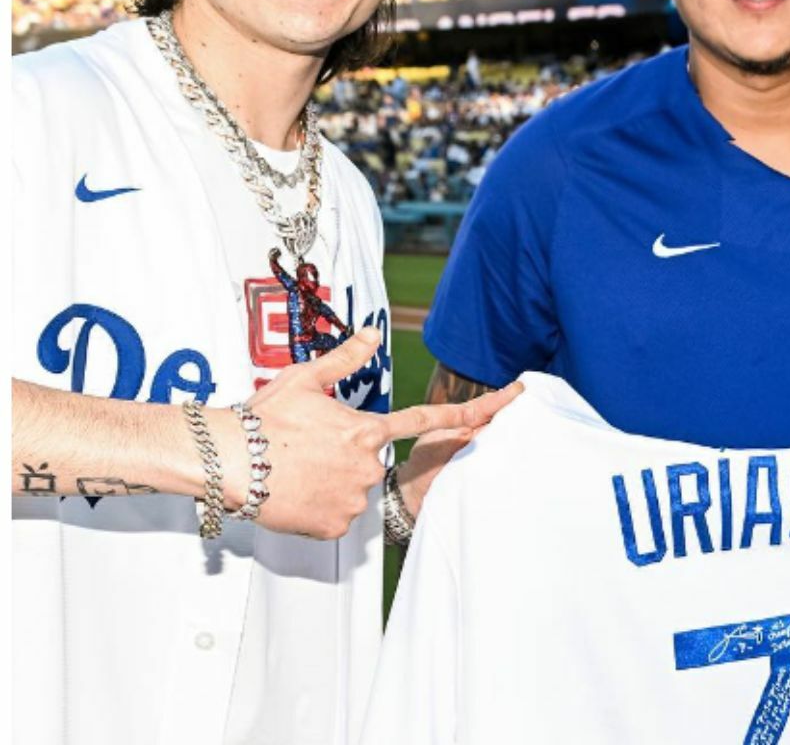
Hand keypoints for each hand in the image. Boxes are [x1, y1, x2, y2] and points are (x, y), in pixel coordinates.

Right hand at [213, 330, 520, 539]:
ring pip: (351, 490)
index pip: (421, 421)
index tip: (491, 411)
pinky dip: (317, 508)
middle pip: (368, 461)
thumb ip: (345, 359)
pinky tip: (293, 494)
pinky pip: (334, 517)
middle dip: (344, 456)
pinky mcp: (334, 526)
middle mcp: (366, 466)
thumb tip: (373, 333)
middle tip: (304, 451)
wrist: (229, 463)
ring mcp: (352, 499)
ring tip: (294, 471)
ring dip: (329, 483)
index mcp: (365, 430)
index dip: (458, 417)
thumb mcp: (305, 380)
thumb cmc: (262, 420)